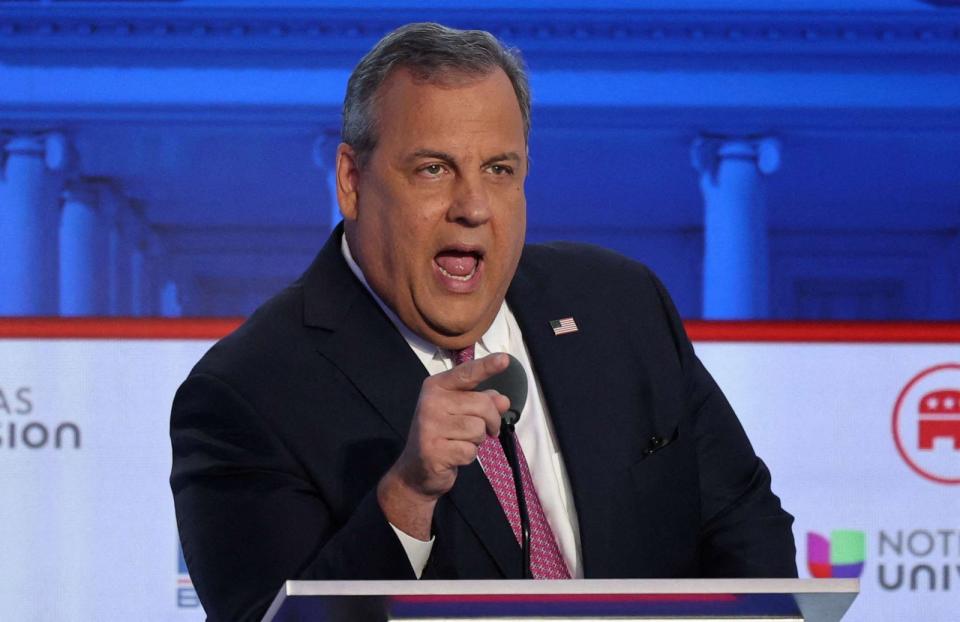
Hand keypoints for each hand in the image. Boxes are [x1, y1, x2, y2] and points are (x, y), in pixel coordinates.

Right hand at [377, 353, 510, 539]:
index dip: (487, 366)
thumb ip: (482, 402)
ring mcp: (429, 426)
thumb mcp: (461, 413)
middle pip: (482, 405)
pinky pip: (470, 451)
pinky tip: (454, 456)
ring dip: (477, 440)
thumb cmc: (443, 435)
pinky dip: (468, 456)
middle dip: (491, 421)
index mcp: (437, 386)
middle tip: (484, 431)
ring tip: (460, 442)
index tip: (505, 359)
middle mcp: (431, 402)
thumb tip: (503, 400)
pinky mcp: (433, 450)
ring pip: (478, 429)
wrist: (416, 471)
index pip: (466, 373)